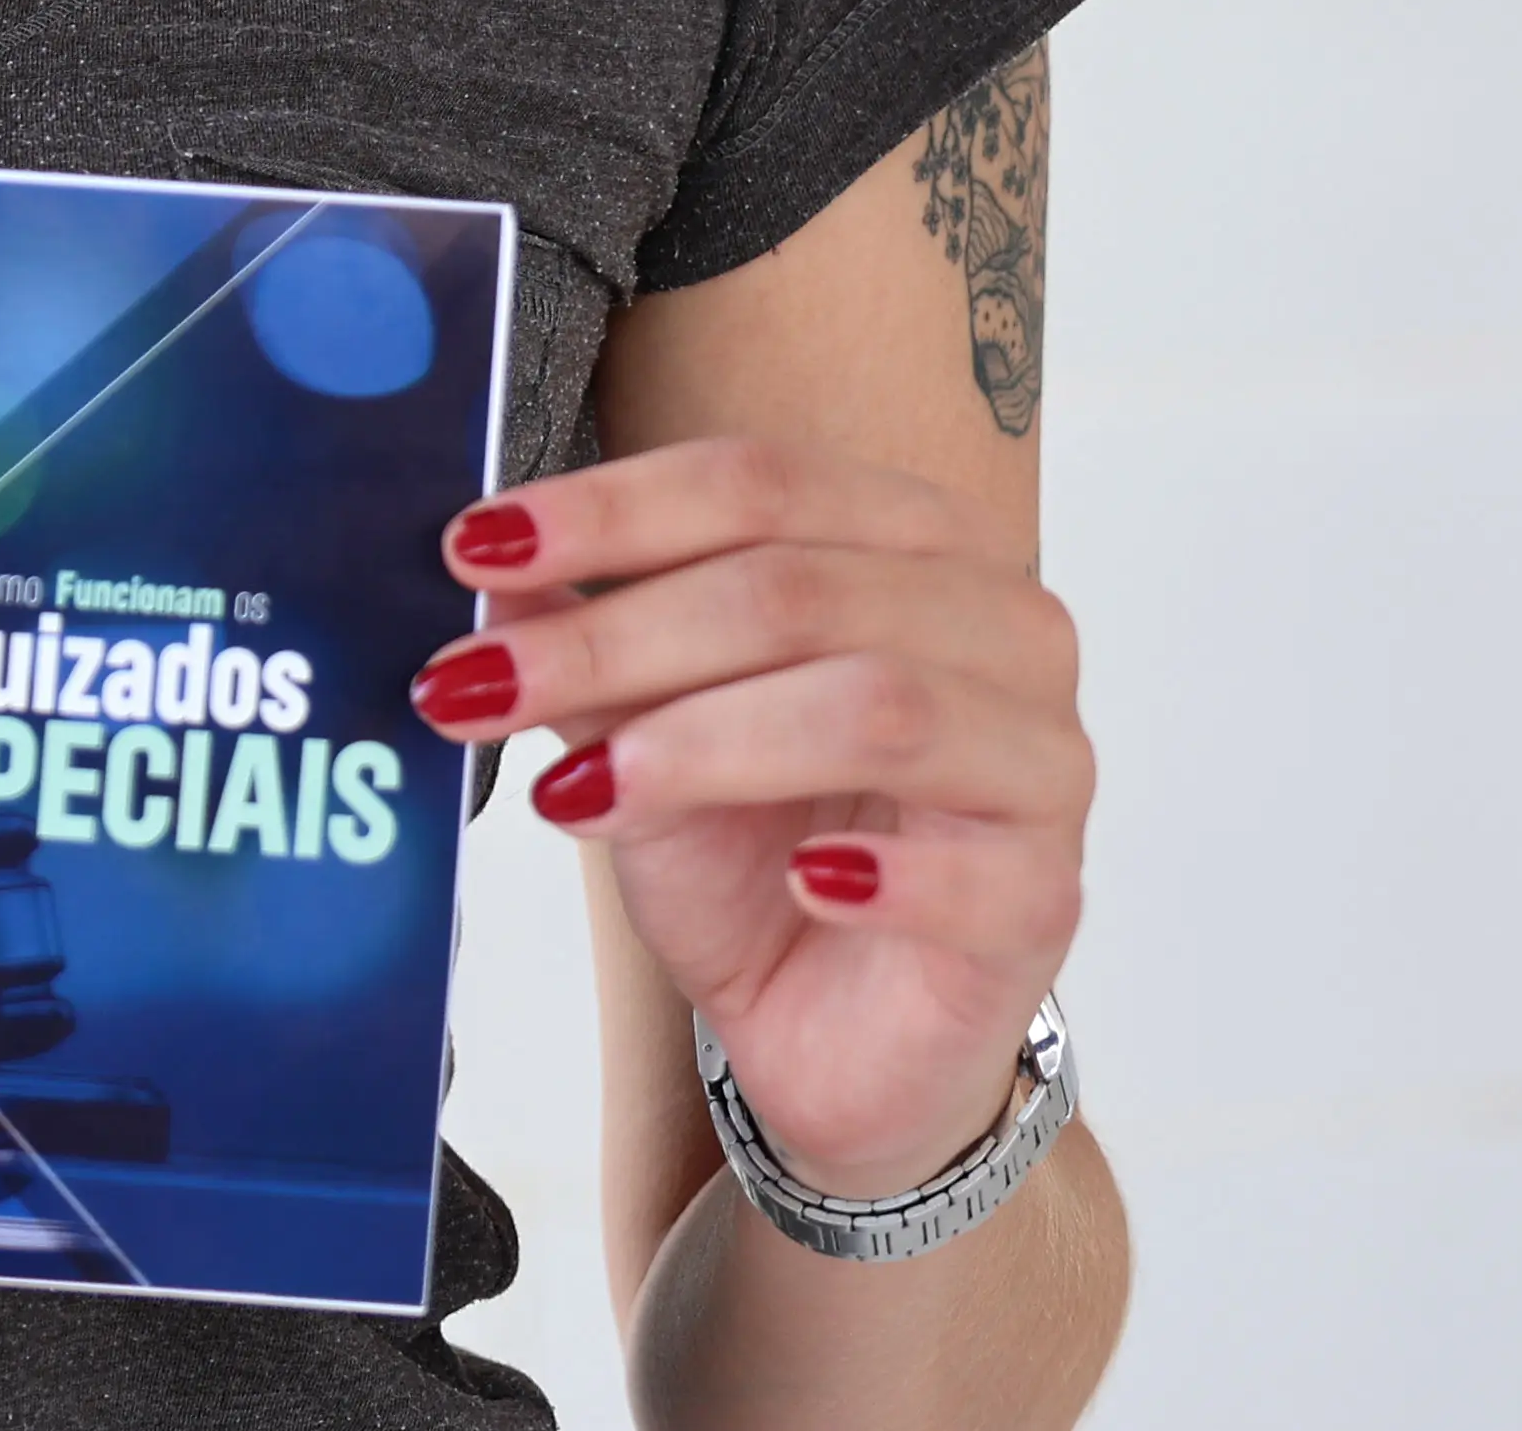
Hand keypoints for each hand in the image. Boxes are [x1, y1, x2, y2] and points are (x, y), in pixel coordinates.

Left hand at [419, 443, 1087, 1203]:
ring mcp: (1040, 763)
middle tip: (478, 683)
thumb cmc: (758, 857)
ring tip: (579, 790)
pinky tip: (796, 882)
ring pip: (879, 706)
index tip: (475, 546)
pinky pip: (969, 871)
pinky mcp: (1046, 899)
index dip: (611, 510)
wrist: (834, 1036)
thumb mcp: (643, 736)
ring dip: (705, 742)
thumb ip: (587, 648)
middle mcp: (1000, 629)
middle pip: (799, 590)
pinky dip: (874, 876)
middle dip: (617, 634)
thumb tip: (495, 570)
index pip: (760, 486)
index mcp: (912, 545)